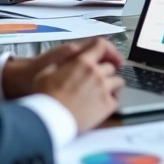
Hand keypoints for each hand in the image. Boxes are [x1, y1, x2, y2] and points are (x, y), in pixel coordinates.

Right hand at [1, 40, 123, 99]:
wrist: (51, 119)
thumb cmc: (45, 95)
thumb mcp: (47, 72)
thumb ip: (62, 64)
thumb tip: (69, 62)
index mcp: (82, 62)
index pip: (101, 45)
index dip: (107, 49)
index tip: (108, 56)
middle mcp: (96, 73)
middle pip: (110, 67)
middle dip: (105, 72)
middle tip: (97, 80)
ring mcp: (104, 89)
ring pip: (118, 81)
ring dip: (111, 85)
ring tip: (101, 92)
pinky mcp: (108, 105)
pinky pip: (116, 99)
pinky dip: (111, 101)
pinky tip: (101, 106)